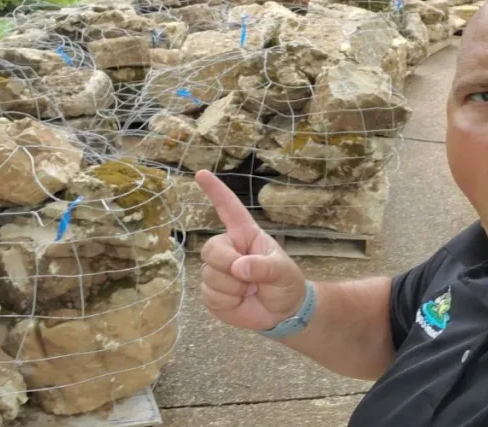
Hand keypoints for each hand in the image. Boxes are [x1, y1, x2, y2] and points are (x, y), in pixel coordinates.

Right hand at [196, 170, 307, 331]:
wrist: (283, 314)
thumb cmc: (285, 284)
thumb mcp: (283, 273)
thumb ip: (264, 268)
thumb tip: (239, 267)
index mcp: (246, 235)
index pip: (229, 209)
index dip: (216, 191)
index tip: (201, 174)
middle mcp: (229, 249)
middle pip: (211, 249)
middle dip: (227, 264)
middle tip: (247, 279)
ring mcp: (218, 271)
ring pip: (209, 275)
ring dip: (233, 288)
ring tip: (250, 290)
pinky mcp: (212, 293)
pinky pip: (209, 295)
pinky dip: (227, 302)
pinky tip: (240, 301)